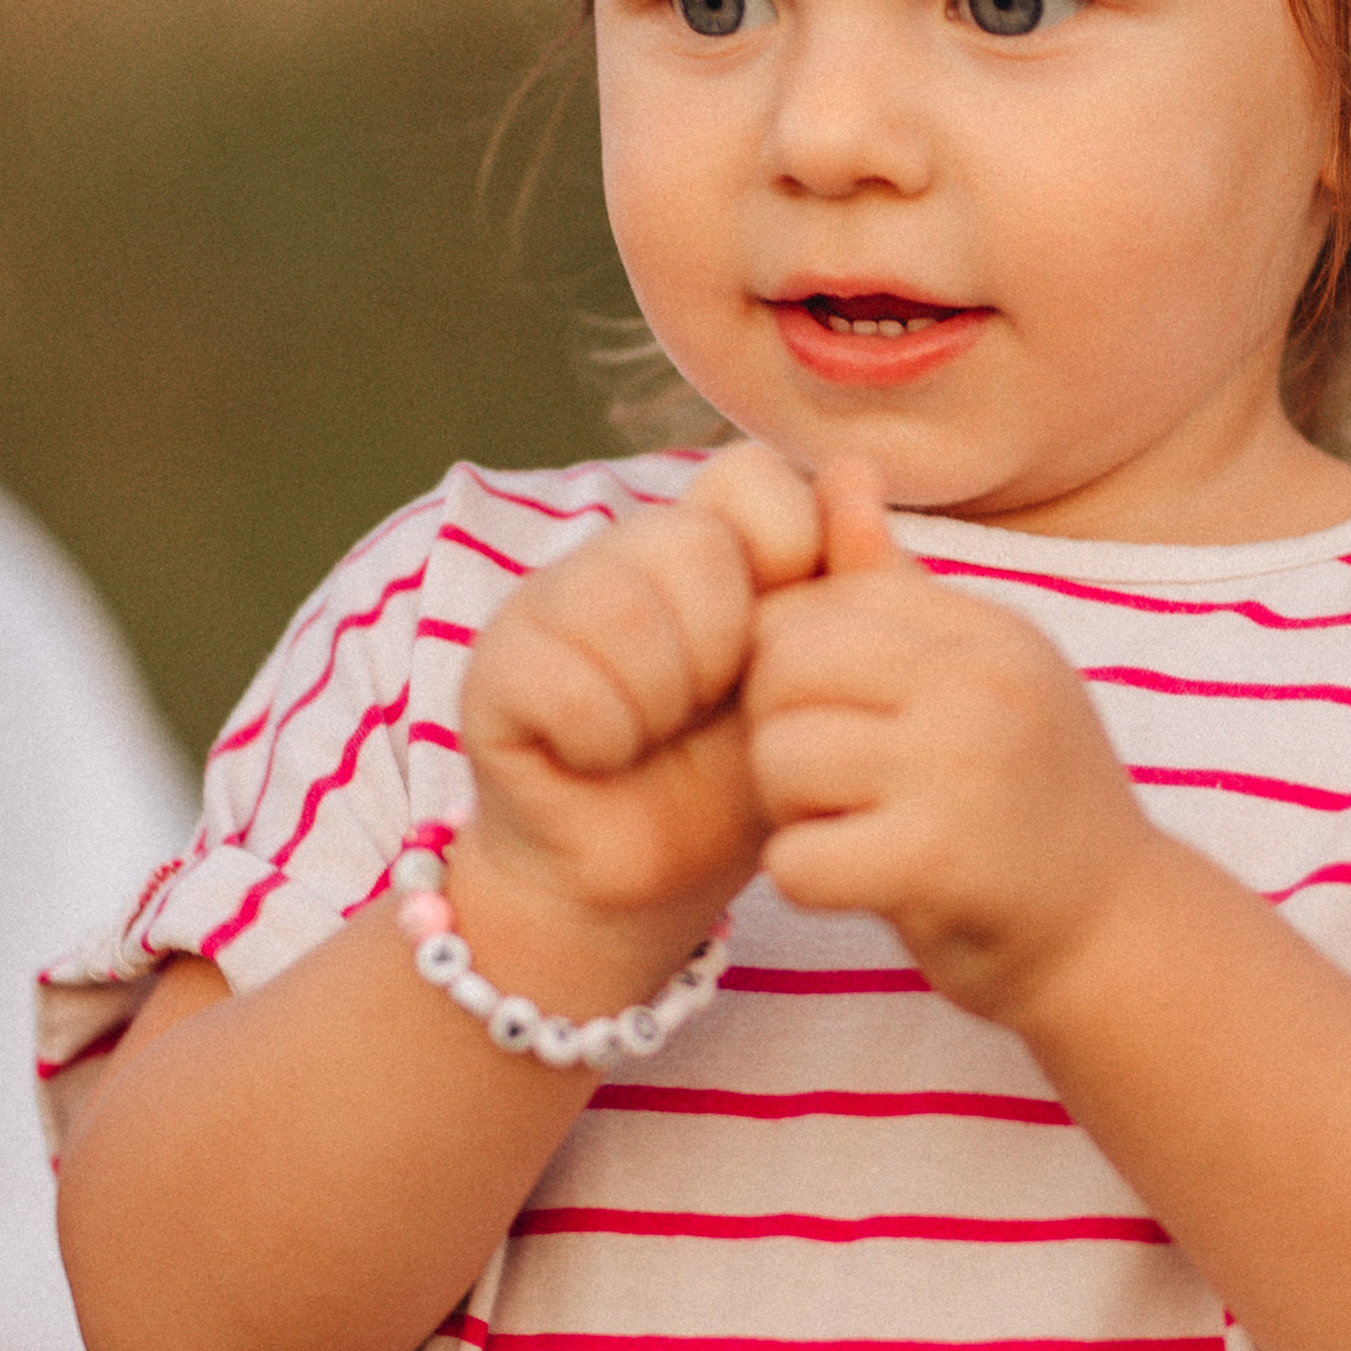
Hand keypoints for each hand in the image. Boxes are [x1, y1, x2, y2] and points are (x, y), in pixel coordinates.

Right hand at [456, 441, 822, 966]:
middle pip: (693, 546)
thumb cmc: (737, 778)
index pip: (750, 477)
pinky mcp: (494, 666)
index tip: (778, 651)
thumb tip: (856, 469)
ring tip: (653, 735)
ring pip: (622, 605)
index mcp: (704, 539)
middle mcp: (620, 552)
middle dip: (724, 653)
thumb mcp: (819, 683)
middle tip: (706, 710)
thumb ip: (853, 582)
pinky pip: (562, 678)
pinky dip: (601, 738)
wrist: (651, 881)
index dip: (786, 561)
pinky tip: (599, 758)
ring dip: (661, 700)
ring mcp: (547, 601)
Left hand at [744, 465, 1152, 1021]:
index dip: (799, 668)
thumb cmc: (1026, 805)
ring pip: (779, 758)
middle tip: (832, 783)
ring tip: (854, 829)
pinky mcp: (940, 861)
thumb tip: (842, 467)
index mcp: (987, 630)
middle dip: (780, 729)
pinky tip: (858, 884)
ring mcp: (965, 768)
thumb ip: (899, 586)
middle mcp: (983, 682)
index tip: (847, 723)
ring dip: (790, 812)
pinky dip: (805, 881)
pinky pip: (796, 860)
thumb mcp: (978, 680)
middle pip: (782, 666)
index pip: (821, 602)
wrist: (1117, 939)